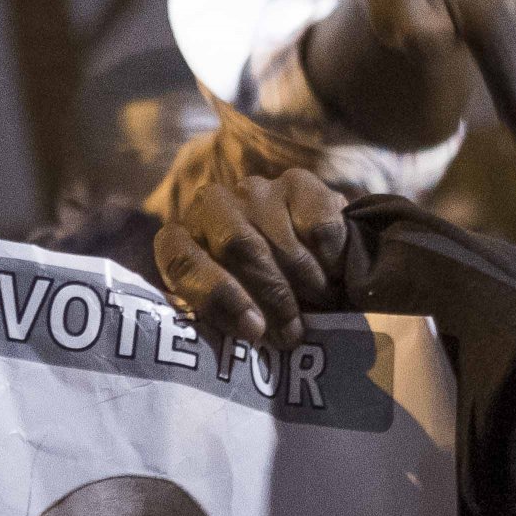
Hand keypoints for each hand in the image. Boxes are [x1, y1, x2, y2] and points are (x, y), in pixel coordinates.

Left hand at [154, 170, 348, 352]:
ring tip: (321, 306)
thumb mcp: (236, 320)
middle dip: (270, 295)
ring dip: (304, 282)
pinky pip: (316, 225)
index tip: (254, 329)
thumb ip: (225, 321)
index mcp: (181, 242)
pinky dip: (329, 257)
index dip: (218, 294)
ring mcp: (253, 191)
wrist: (316, 273)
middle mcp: (210, 207)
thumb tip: (248, 333)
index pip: (180, 258)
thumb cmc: (262, 305)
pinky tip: (335, 271)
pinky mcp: (297, 182)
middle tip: (293, 331)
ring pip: (278, 239)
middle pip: (237, 245)